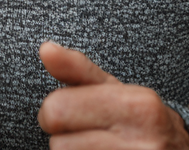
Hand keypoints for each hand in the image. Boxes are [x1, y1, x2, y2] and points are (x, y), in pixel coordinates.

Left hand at [38, 41, 188, 149]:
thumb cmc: (138, 120)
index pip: (58, 110)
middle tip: (81, 137)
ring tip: (94, 149)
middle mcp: (143, 141)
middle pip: (59, 145)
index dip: (51, 113)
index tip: (66, 116)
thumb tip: (46, 49)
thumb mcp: (114, 89)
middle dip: (62, 140)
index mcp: (136, 105)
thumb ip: (77, 69)